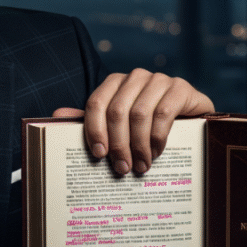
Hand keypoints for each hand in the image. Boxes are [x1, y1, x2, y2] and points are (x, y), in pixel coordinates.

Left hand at [53, 69, 213, 174]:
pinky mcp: (181, 88)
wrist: (190, 122)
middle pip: (117, 111)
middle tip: (121, 169)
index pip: (96, 103)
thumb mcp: (118, 126)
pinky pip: (164, 113)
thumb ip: (90, 121)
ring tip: (140, 167)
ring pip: (139, 114)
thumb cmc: (148, 126)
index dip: (94, 130)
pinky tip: (156, 154)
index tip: (98, 156)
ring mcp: (160, 80)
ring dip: (138, 145)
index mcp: (115, 82)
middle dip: (117, 144)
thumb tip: (55, 115)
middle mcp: (136, 76)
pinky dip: (157, 138)